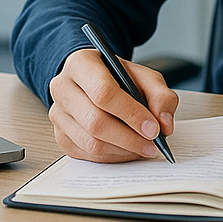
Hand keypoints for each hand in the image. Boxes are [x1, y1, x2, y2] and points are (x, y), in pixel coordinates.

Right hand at [48, 48, 178, 162]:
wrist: (95, 81)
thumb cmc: (118, 78)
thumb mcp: (144, 77)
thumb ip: (161, 96)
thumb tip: (164, 125)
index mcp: (81, 64)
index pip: (103, 92)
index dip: (131, 113)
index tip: (153, 128)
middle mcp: (62, 87)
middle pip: (95, 122)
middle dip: (130, 138)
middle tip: (152, 144)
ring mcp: (58, 113)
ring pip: (91, 143)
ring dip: (123, 150)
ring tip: (143, 147)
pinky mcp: (60, 135)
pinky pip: (87, 155)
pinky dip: (112, 157)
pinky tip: (126, 149)